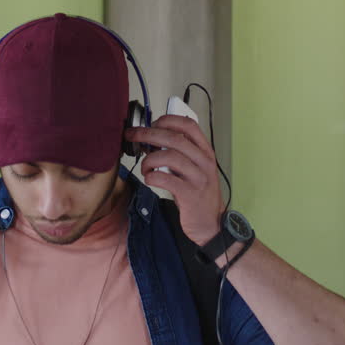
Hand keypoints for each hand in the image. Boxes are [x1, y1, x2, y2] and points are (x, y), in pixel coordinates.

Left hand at [129, 115, 224, 246]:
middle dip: (148, 134)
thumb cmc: (197, 193)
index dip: (168, 120)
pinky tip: (149, 179)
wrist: (211, 223)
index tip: (152, 123)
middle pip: (173, 138)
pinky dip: (152, 176)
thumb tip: (150, 139)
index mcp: (205, 152)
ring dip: (149, 159)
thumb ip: (177, 154)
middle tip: (133, 136)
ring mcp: (199, 178)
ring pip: (169, 156)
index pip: (189, 126)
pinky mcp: (190, 194)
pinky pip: (167, 179)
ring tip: (144, 167)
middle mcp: (204, 162)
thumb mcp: (192, 169)